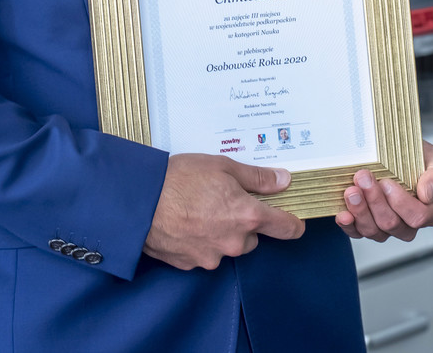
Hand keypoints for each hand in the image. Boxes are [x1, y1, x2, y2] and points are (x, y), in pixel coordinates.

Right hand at [143, 153, 306, 269]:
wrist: (139, 201)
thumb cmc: (180, 179)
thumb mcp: (223, 167)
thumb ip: (257, 177)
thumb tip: (284, 180)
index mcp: (248, 216)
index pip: (286, 228)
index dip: (293, 224)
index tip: (294, 221)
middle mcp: (234, 242)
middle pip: (252, 237)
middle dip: (243, 223)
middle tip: (222, 202)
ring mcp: (212, 256)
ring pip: (228, 246)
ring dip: (221, 233)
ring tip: (198, 211)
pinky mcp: (191, 264)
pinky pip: (205, 253)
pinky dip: (200, 241)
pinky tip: (185, 223)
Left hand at [335, 140, 432, 241]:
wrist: (391, 150)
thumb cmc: (413, 156)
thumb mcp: (432, 158)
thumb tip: (428, 194)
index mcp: (430, 210)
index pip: (418, 217)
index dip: (401, 203)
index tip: (387, 182)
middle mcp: (408, 224)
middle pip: (392, 224)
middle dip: (375, 201)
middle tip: (363, 178)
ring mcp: (386, 228)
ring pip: (373, 231)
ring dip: (360, 210)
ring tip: (351, 190)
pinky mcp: (366, 226)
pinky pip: (357, 233)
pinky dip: (348, 224)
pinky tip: (343, 213)